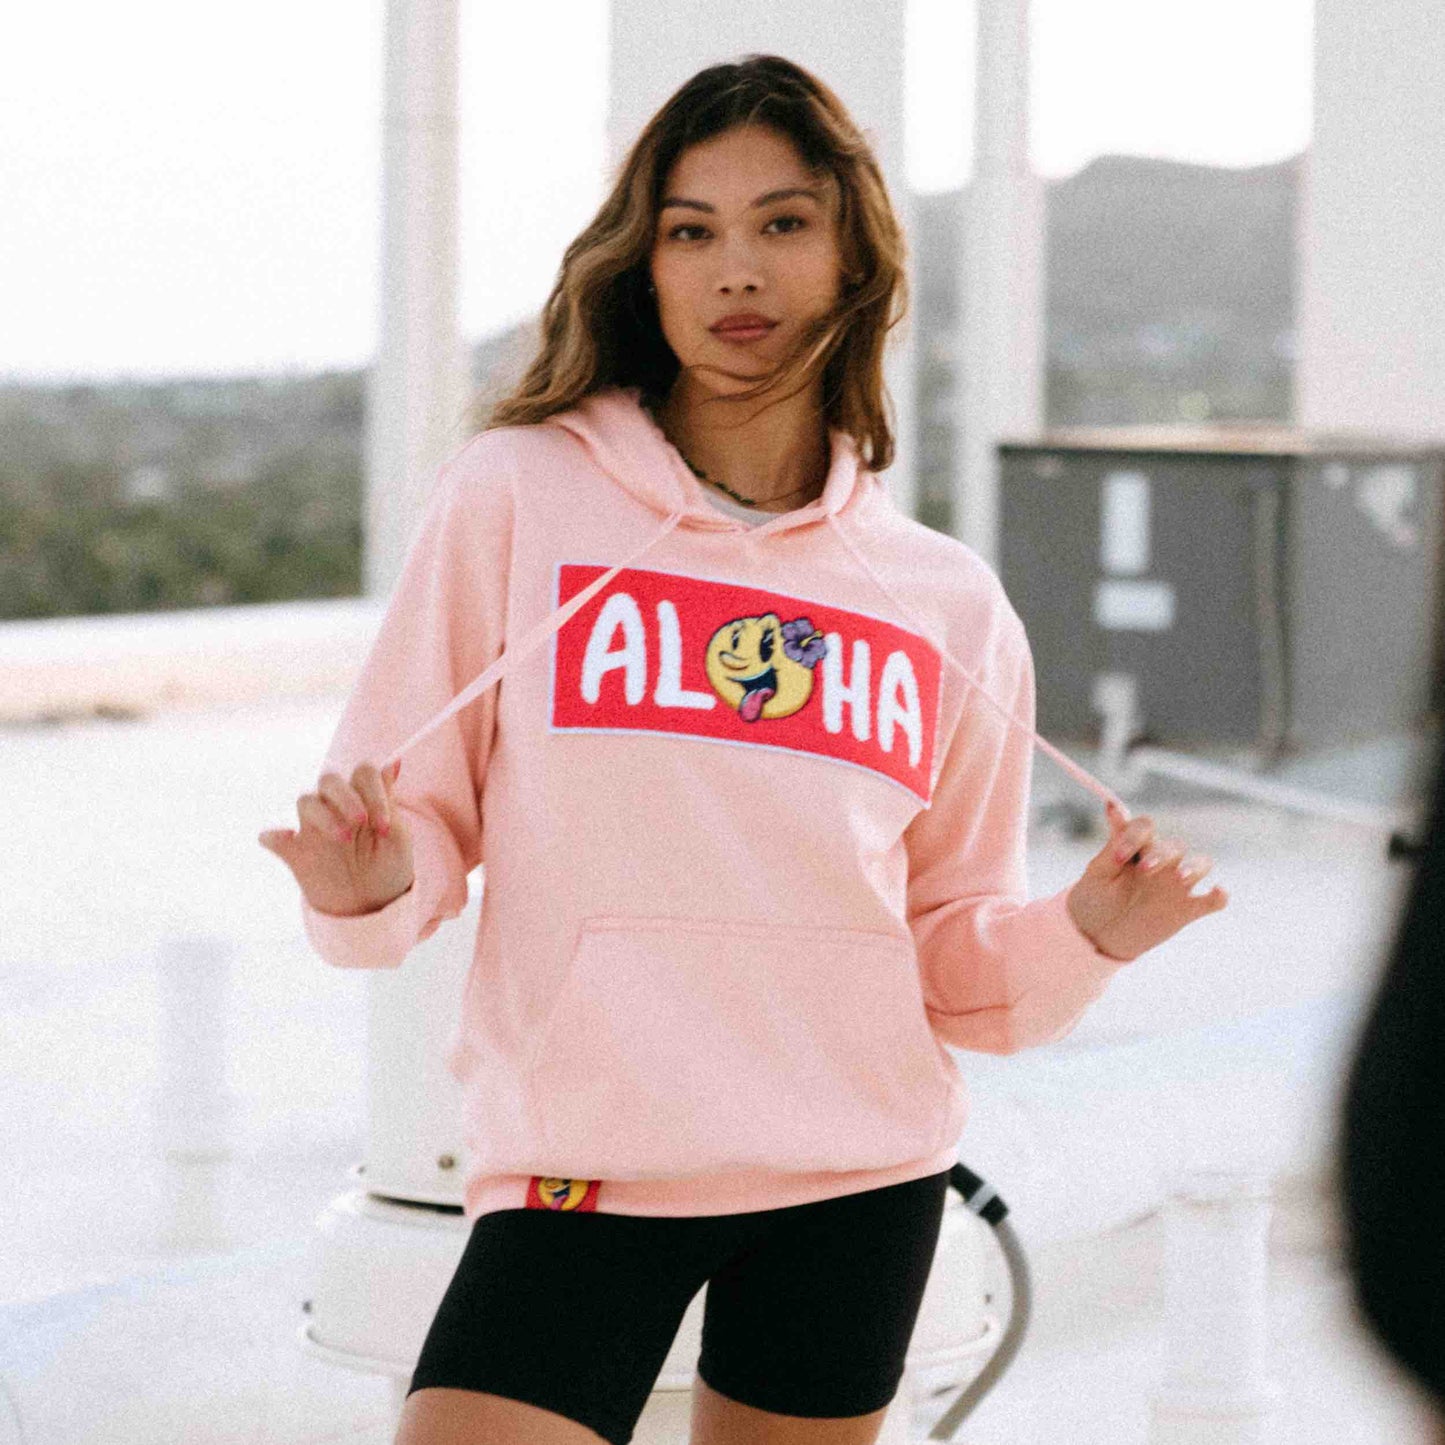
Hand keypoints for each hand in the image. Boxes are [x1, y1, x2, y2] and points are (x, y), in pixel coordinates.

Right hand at [258, 759, 414, 916]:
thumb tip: (393, 762)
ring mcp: (314, 828)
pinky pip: (275, 838)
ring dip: (323, 815)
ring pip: (306, 801)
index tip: (384, 824)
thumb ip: (389, 803)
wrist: (374, 905)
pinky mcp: (297, 853)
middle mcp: (337, 807)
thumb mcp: (399, 838)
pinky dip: (274, 836)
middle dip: (346, 797)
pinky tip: (283, 839)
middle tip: (361, 821)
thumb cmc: (389, 866)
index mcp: (364, 798)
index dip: (374, 792)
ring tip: (342, 838)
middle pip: (330, 780)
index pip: (363, 774)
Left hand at [1065, 799, 1228, 961]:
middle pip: (1174, 845)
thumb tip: (1114, 806)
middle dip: (1162, 854)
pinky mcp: (1187, 909)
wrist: (1098, 934)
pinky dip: (1219, 896)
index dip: (1134, 837)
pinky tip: (1219, 892)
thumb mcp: (1098, 872)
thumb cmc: (1095, 897)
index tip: (1118, 858)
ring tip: (1181, 878)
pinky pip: (1212, 901)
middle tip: (1144, 870)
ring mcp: (1176, 884)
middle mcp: (1161, 861)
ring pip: (1201, 864)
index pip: (1145, 827)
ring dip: (1195, 867)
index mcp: (1137, 847)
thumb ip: (1113, 844)